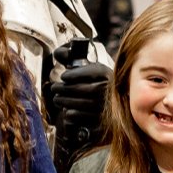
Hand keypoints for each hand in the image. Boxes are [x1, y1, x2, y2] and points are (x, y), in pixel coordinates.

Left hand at [45, 47, 110, 167]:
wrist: (117, 104)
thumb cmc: (99, 83)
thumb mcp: (91, 68)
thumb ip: (72, 58)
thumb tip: (57, 53)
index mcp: (106, 74)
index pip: (89, 72)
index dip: (74, 74)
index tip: (64, 76)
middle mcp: (106, 90)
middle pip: (79, 88)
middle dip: (62, 88)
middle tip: (55, 87)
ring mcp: (103, 106)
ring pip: (76, 103)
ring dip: (62, 100)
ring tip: (57, 98)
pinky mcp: (98, 120)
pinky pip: (78, 116)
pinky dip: (69, 113)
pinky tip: (67, 109)